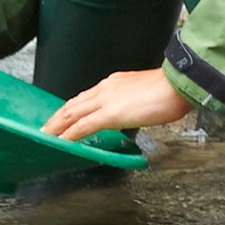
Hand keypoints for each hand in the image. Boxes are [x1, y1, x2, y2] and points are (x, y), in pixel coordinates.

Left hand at [44, 64, 191, 139]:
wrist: (179, 84)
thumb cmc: (171, 90)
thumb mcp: (146, 93)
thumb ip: (134, 101)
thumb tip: (132, 111)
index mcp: (114, 83)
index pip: (86, 97)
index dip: (72, 108)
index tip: (63, 117)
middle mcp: (105, 88)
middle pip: (73, 104)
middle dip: (57, 117)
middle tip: (46, 128)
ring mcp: (106, 100)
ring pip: (72, 113)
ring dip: (57, 125)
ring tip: (46, 135)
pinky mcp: (110, 114)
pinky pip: (82, 125)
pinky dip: (69, 134)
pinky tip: (61, 141)